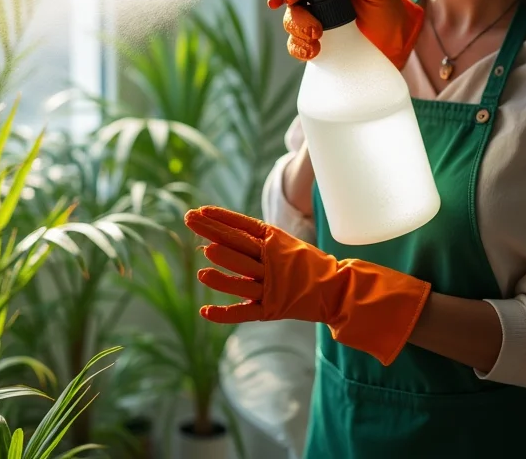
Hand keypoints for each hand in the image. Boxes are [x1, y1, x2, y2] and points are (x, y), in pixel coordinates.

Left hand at [184, 206, 429, 365]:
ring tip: (204, 255)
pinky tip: (205, 311)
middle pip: (236, 245)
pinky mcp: (272, 309)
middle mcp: (271, 261)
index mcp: (274, 242)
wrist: (336, 289)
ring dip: (223, 268)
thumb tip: (217, 239)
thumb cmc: (305, 263)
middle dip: (211, 231)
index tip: (200, 210)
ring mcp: (272, 286)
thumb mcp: (283, 244)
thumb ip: (255, 241)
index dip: (220, 218)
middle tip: (189, 219)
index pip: (242, 226)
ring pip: (241, 277)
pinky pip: (245, 312)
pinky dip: (225, 313)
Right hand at [268, 0, 424, 68]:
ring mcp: (314, 23)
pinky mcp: (316, 45)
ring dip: (298, 33)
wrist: (396, 40)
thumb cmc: (386, 7)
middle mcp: (315, 2)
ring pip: (291, 25)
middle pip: (291, 6)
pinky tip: (313, 52)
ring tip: (317, 40)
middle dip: (296, 16)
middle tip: (315, 27)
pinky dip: (299, 49)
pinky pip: (296, 46)